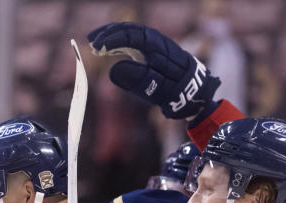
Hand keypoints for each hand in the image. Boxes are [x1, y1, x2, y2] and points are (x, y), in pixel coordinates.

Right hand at [87, 22, 220, 119]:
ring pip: (129, 33)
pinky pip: (131, 40)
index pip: (131, 35)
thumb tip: (112, 70)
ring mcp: (153, 44)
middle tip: (91, 43)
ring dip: (110, 36)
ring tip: (93, 44)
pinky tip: (106, 50)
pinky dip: (117, 43)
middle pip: (129, 29)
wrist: (194, 91)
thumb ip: (136, 79)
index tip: (97, 49)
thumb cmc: (175, 91)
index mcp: (157, 46)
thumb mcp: (156, 89)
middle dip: (108, 34)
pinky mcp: (150, 51)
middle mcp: (155, 40)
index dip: (112, 40)